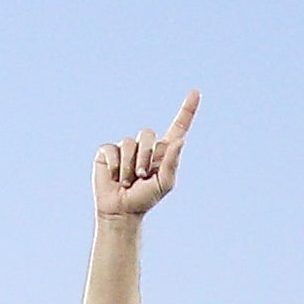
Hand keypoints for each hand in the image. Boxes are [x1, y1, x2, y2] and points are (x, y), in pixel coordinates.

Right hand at [95, 89, 199, 222]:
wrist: (121, 210)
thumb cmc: (145, 198)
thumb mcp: (164, 184)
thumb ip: (172, 163)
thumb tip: (182, 141)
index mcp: (164, 151)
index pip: (178, 126)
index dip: (187, 110)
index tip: (195, 92)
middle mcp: (145, 145)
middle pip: (147, 133)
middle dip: (145, 156)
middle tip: (141, 176)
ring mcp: (126, 147)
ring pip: (129, 142)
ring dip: (129, 165)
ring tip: (128, 181)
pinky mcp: (108, 151)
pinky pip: (112, 149)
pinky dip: (115, 166)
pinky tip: (115, 177)